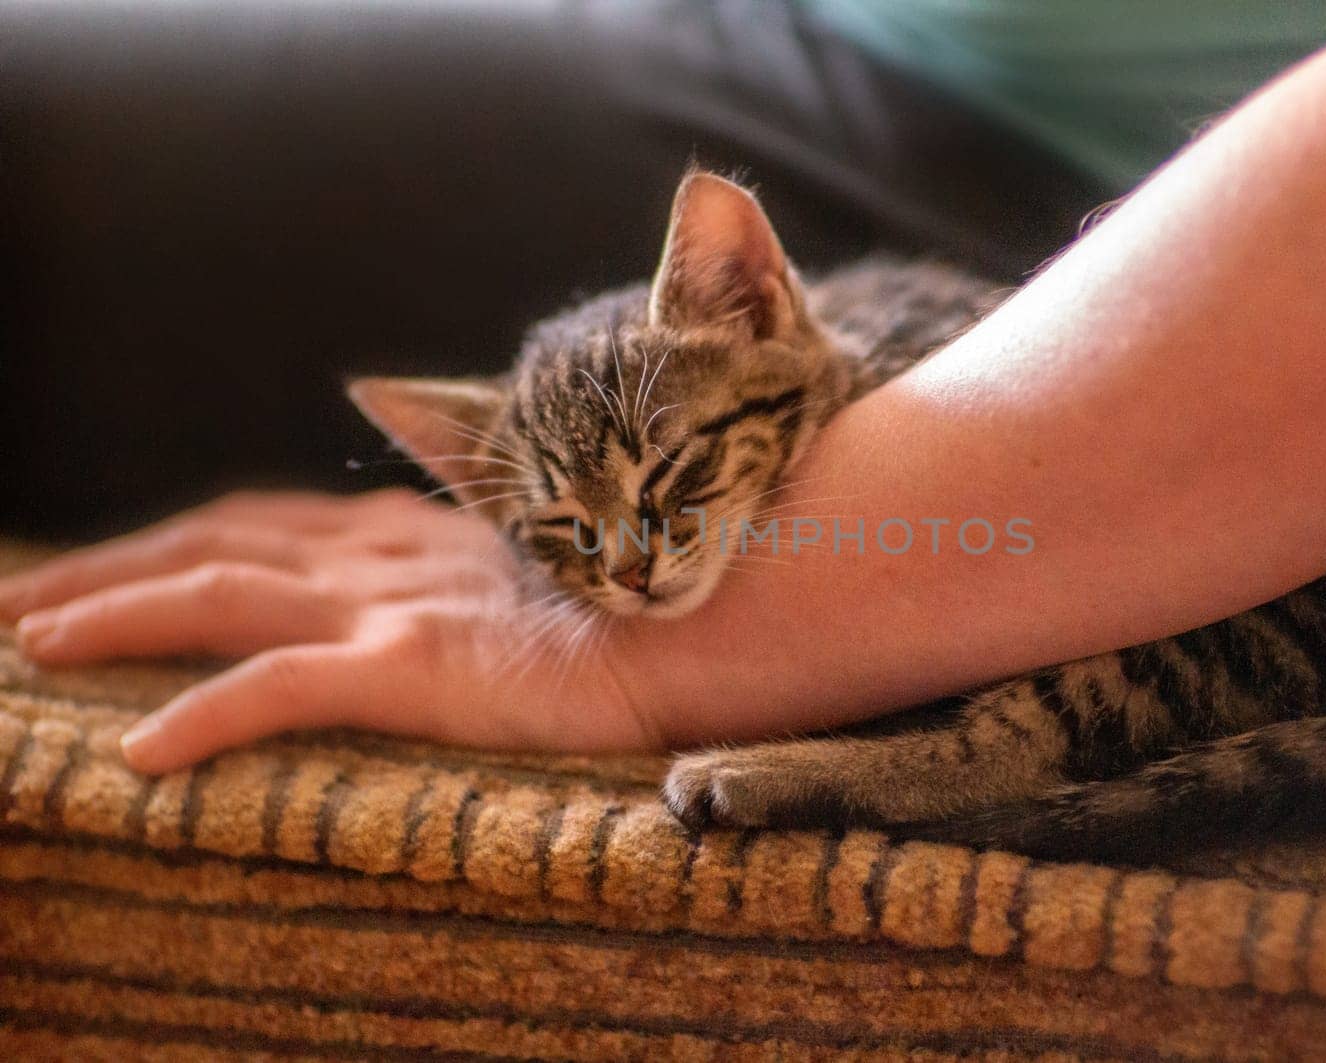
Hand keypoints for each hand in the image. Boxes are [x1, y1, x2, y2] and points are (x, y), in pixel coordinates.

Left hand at [0, 490, 654, 772]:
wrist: (703, 615)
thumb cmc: (632, 591)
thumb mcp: (536, 553)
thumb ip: (472, 532)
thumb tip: (438, 499)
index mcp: (405, 531)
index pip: (255, 523)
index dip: (166, 542)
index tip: (98, 569)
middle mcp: (381, 555)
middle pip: (209, 543)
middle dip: (106, 568)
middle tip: (20, 601)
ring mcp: (392, 605)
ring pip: (217, 594)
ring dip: (113, 612)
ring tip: (30, 640)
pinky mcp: (413, 664)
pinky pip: (281, 686)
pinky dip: (200, 715)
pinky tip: (140, 753)